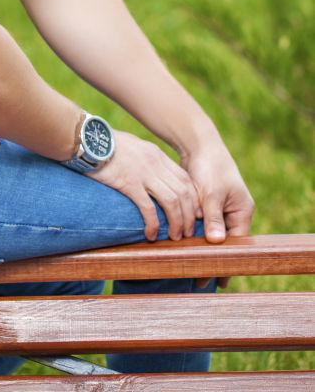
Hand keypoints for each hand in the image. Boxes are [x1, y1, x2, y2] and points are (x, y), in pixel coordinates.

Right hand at [88, 130, 203, 241]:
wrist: (89, 139)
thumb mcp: (135, 146)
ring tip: (174, 236)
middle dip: (188, 215)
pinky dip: (154, 224)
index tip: (194, 214)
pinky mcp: (129, 183)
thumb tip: (153, 174)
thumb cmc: (108, 144)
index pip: (185, 179)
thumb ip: (147, 159)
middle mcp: (155, 163)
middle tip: (187, 232)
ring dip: (176, 222)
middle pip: (183, 193)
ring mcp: (143, 173)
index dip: (193, 199)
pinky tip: (151, 235)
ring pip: (171, 202)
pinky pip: (148, 207)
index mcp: (157, 155)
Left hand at [181, 143, 254, 287]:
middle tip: (201, 283)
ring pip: (212, 237)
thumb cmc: (209, 166)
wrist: (198, 144)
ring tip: (193, 272)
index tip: (214, 280)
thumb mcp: (212, 192)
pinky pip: (202, 226)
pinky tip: (186, 251)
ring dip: (203, 251)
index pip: (236, 244)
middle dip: (214, 261)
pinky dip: (195, 238)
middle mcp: (234, 212)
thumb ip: (214, 217)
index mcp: (242, 211)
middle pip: (225, 244)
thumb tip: (216, 242)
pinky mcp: (207, 205)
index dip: (225, 262)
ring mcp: (220, 209)